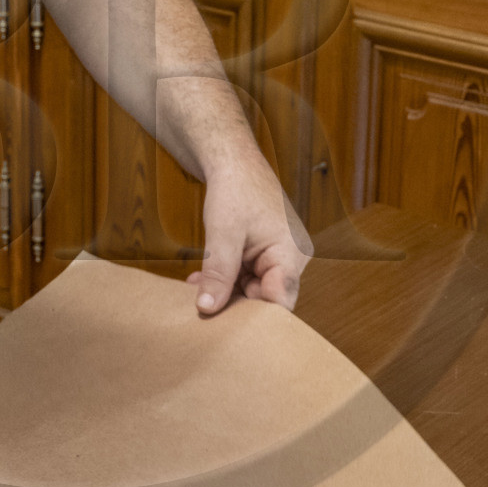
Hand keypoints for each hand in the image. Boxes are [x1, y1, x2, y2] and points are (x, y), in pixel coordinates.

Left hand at [189, 154, 312, 314]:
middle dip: (234, 304)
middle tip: (203, 309)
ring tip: (196, 291)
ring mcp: (277, 256)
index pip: (280, 301)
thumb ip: (218, 273)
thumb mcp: (223, 234)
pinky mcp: (263, 253)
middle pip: (266, 298)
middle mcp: (290, 258)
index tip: (224, 326)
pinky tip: (200, 280)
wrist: (232, 160)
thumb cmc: (234, 189)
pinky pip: (246, 276)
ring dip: (225, 291)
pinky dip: (224, 279)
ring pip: (252, 289)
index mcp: (291, 254)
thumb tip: (207, 309)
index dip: (253, 317)